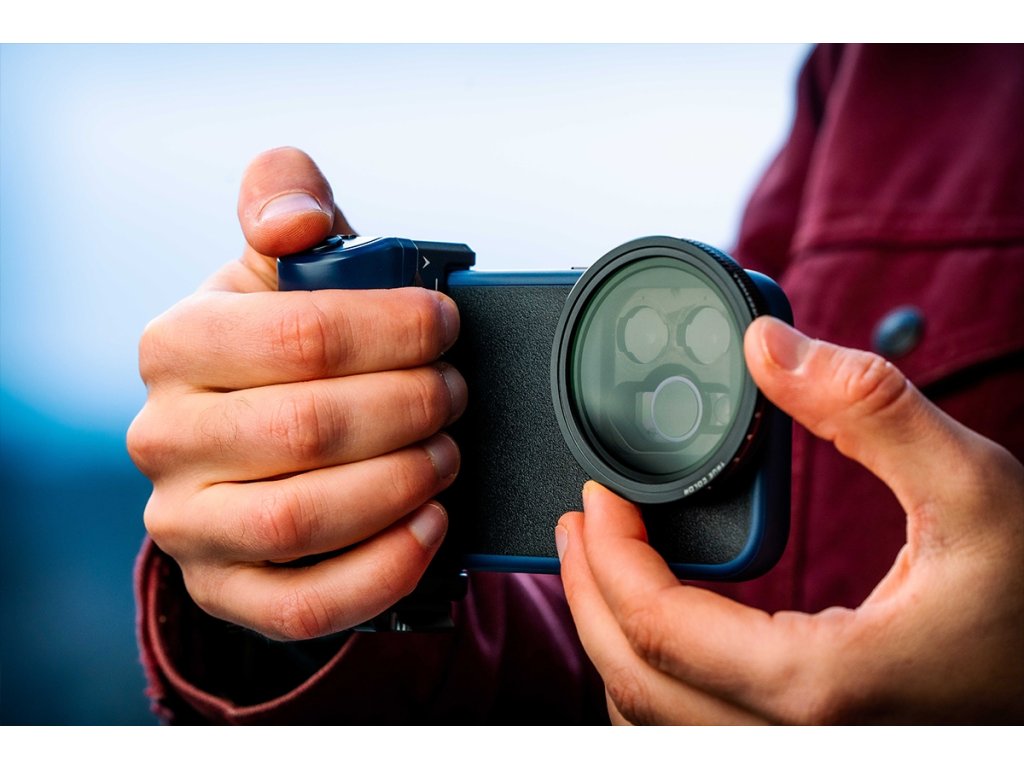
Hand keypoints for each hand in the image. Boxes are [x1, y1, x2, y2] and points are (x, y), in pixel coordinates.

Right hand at [128, 147, 466, 639]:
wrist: (248, 443)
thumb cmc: (279, 343)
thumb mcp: (280, 262)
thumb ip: (286, 199)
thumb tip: (296, 220)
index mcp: (177, 344)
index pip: (302, 335)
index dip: (397, 331)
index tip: (446, 326)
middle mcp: (165, 437)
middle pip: (310, 428)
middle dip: (412, 407)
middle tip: (454, 393)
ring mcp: (187, 525)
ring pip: (304, 518)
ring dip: (402, 483)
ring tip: (446, 453)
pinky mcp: (224, 590)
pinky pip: (304, 603)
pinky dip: (384, 569)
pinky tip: (430, 526)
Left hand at [557, 316, 1023, 723]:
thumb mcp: (975, 487)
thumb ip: (868, 409)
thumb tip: (764, 348)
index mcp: (821, 683)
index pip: (657, 627)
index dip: (608, 552)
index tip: (597, 491)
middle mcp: (798, 738)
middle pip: (634, 681)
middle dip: (587, 594)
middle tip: (581, 522)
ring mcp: (804, 750)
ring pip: (654, 722)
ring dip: (613, 641)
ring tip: (605, 566)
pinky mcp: (816, 740)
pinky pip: (694, 732)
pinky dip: (658, 678)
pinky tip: (668, 623)